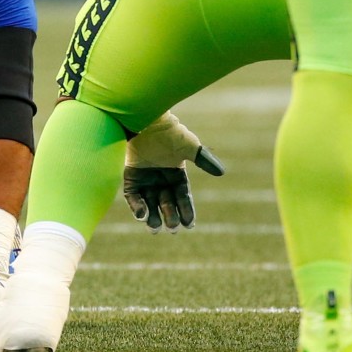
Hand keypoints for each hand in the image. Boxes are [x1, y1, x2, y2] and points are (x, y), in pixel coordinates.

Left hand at [123, 112, 224, 232]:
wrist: (145, 123)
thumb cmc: (169, 133)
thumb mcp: (190, 146)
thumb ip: (204, 159)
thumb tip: (221, 173)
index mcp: (176, 175)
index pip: (183, 198)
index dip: (186, 211)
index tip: (190, 225)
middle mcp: (161, 180)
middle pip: (166, 204)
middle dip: (170, 217)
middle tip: (172, 229)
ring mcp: (145, 180)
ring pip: (150, 204)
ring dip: (152, 217)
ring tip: (155, 228)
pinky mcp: (131, 179)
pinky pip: (133, 197)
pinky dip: (137, 207)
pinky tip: (142, 215)